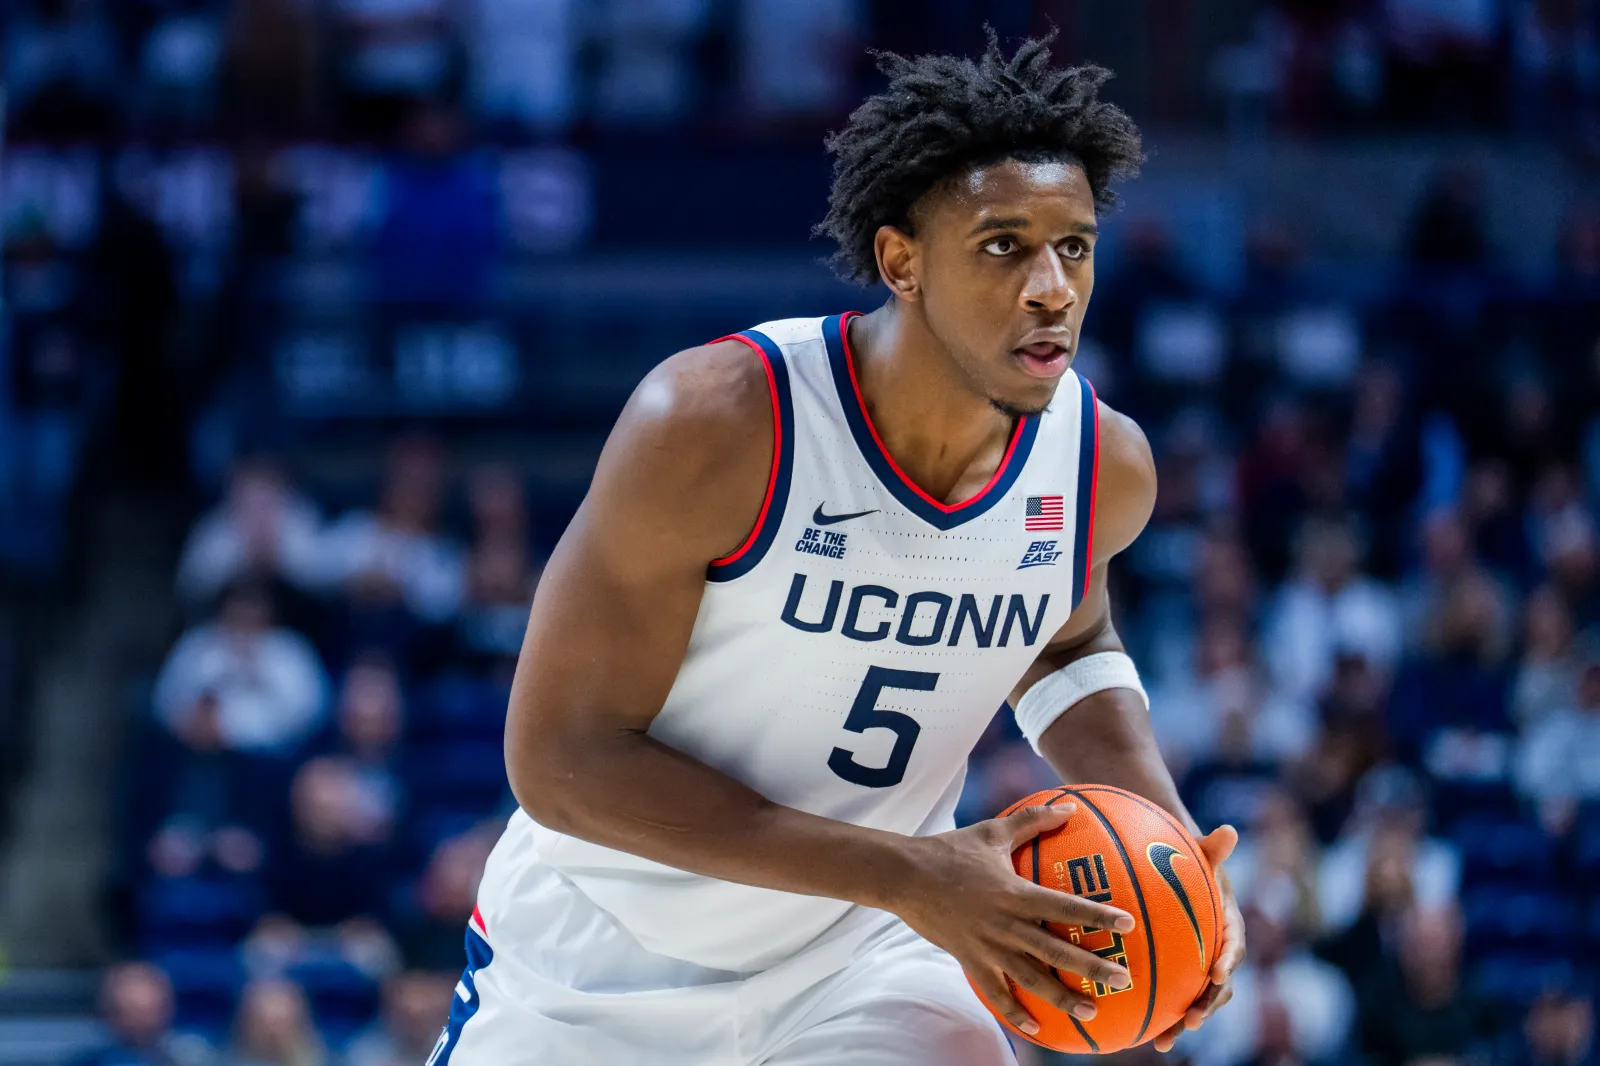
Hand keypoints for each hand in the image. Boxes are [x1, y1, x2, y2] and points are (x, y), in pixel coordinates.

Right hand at [891, 804, 1136, 1036]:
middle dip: (1092, 966)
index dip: (1096, 915)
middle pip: (1055, 950)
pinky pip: (995, 992)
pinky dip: (1015, 1012)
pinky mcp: (970, 959)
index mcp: (1015, 893)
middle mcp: (1006, 924)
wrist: (904, 876)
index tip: (1127, 924)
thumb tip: (1067, 806)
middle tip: (1122, 979)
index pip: (1064, 906)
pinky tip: (1036, 1029)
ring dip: (1062, 997)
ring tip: (1092, 1011)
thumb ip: (1032, 821)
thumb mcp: (992, 832)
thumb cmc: (950, 850)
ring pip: (1031, 978)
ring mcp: (987, 946)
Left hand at [1153, 825, 1243, 1052]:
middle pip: (1219, 985)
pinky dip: (1162, 1017)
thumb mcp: (1198, 852)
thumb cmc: (1186, 860)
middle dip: (1208, 1004)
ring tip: (1165, 1040)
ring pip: (1197, 999)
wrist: (1176, 875)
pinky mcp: (1180, 976)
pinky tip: (1139, 1036)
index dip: (1228, 960)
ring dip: (1184, 1020)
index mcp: (1228, 925)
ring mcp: (1199, 967)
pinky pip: (1174, 999)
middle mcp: (1218, 952)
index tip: (1217, 972)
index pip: (1234, 945)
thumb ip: (1212, 847)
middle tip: (1191, 1019)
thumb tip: (1229, 830)